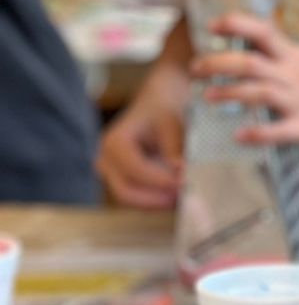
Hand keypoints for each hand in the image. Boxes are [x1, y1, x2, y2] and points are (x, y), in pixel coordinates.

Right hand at [98, 66, 189, 208]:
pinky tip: (177, 196)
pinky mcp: (122, 180)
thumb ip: (175, 149)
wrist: (158, 102)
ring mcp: (111, 172)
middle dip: (157, 198)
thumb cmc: (164, 109)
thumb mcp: (172, 124)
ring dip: (157, 202)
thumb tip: (181, 174)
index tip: (185, 184)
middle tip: (185, 198)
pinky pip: (137, 197)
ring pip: (131, 199)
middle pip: (127, 192)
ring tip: (184, 197)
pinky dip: (156, 199)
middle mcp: (106, 159)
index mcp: (115, 142)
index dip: (161, 181)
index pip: (136, 170)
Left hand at [192, 11, 298, 145]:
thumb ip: (280, 54)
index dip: (236, 24)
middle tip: (195, 68)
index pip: (262, 31)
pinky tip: (238, 135)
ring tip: (207, 96)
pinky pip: (279, 130)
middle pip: (249, 63)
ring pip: (258, 93)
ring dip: (229, 93)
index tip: (212, 25)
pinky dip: (257, 133)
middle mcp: (293, 75)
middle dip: (218, 63)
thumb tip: (249, 43)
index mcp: (293, 56)